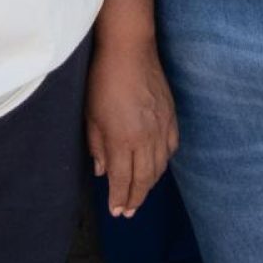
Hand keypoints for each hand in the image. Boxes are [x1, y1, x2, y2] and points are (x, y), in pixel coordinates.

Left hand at [87, 32, 177, 213]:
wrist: (129, 50)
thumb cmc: (103, 80)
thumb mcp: (90, 116)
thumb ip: (97, 146)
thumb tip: (101, 170)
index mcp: (123, 139)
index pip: (123, 179)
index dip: (120, 198)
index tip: (117, 211)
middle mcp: (146, 137)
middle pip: (144, 178)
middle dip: (136, 198)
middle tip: (128, 212)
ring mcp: (162, 126)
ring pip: (160, 165)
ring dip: (150, 183)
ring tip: (140, 193)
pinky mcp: (171, 116)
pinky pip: (171, 147)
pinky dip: (164, 162)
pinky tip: (157, 166)